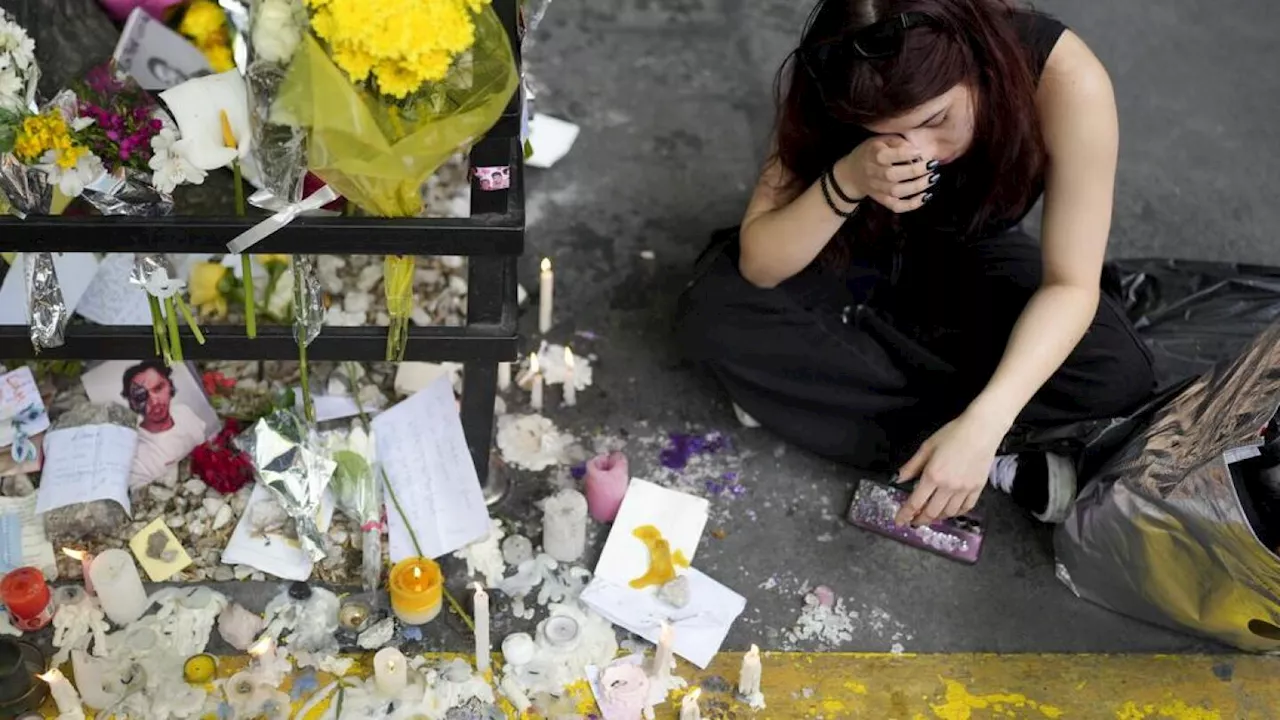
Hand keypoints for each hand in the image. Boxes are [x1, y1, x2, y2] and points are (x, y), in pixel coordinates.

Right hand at [833, 135, 938, 213]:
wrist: (852, 173)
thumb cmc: (871, 152)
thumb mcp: (880, 139)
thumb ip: (897, 142)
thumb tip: (915, 149)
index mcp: (873, 154)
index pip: (886, 156)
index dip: (904, 154)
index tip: (919, 151)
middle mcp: (873, 172)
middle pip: (892, 175)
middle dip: (915, 171)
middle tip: (932, 165)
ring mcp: (877, 188)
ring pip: (896, 191)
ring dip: (917, 186)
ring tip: (932, 178)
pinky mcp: (881, 200)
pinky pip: (896, 206)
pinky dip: (912, 205)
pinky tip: (926, 196)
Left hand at [893, 410, 1006, 526]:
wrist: (981, 430)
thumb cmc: (954, 434)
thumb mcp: (927, 447)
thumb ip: (912, 466)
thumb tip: (899, 479)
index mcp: (933, 476)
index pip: (915, 502)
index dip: (905, 514)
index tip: (899, 521)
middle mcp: (948, 486)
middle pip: (932, 512)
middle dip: (920, 520)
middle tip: (914, 521)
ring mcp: (964, 489)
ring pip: (948, 513)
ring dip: (937, 517)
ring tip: (930, 515)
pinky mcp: (977, 488)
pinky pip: (965, 508)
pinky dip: (956, 513)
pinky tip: (950, 510)